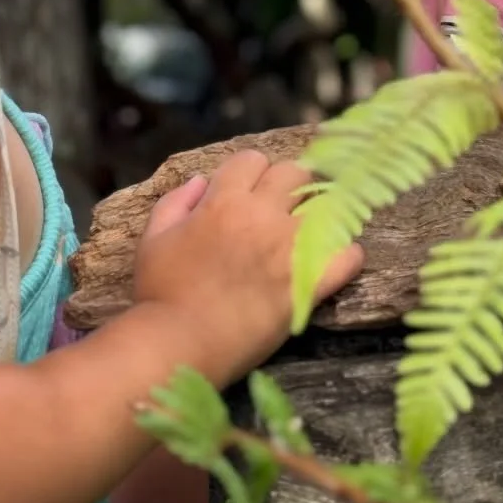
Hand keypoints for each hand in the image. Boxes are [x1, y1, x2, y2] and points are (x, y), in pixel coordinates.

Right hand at [131, 152, 362, 386]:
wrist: (180, 342)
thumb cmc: (160, 292)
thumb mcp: (153, 238)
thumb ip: (175, 202)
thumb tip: (200, 181)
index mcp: (224, 201)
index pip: (253, 159)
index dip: (249, 174)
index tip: (247, 194)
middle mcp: (261, 215)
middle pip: (295, 173)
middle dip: (289, 186)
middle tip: (283, 210)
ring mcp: (290, 248)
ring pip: (327, 206)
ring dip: (320, 214)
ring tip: (313, 232)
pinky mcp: (309, 282)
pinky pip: (349, 255)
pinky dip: (347, 255)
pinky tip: (334, 262)